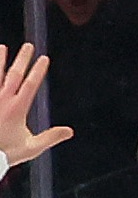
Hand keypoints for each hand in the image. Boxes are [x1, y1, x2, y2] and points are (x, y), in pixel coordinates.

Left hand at [0, 45, 72, 171]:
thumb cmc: (4, 151)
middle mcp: (3, 99)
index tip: (44, 58)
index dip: (38, 70)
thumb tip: (69, 131)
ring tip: (1, 47)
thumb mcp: (31, 147)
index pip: (31, 84)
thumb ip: (50, 137)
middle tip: (28, 46)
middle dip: (22, 59)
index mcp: (17, 108)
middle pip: (14, 74)